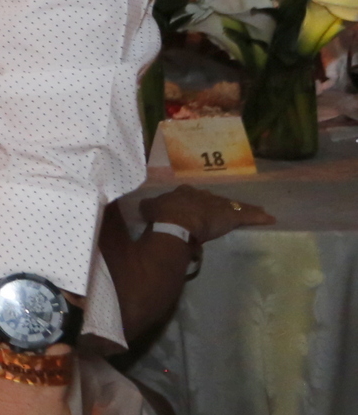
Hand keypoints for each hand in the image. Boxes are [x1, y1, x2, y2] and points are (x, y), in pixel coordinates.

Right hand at [140, 185, 273, 245]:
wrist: (177, 222)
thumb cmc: (163, 215)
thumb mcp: (149, 208)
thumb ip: (150, 206)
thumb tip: (145, 205)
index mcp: (183, 192)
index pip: (190, 195)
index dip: (191, 203)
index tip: (191, 209)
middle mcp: (202, 194)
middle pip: (212, 199)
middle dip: (215, 205)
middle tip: (217, 213)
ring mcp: (218, 204)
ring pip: (232, 205)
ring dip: (241, 208)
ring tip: (252, 211)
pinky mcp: (232, 216)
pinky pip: (248, 215)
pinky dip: (259, 217)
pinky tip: (270, 219)